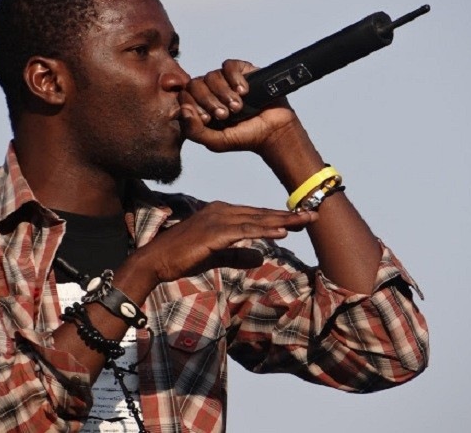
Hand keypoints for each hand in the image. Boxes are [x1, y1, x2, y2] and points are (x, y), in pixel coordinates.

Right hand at [133, 201, 316, 283]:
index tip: (302, 218)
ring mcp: (217, 219)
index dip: (280, 217)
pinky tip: (283, 231)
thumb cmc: (182, 257)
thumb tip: (261, 258)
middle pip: (261, 213)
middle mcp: (221, 210)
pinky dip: (265, 230)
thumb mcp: (216, 256)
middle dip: (289, 215)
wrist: (156, 260)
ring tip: (305, 220)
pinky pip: (245, 230)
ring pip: (257, 219)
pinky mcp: (214, 232)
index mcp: (221, 213)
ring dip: (283, 220)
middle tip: (315, 215)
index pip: (257, 215)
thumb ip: (238, 255)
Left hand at [179, 59, 301, 154]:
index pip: (184, 96)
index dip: (193, 105)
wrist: (273, 132)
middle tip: (225, 115)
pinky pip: (229, 66)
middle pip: (195, 84)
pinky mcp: (242, 71)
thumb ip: (195, 132)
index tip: (210, 119)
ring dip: (224, 93)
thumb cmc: (244, 138)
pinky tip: (244, 91)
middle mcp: (210, 91)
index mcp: (200, 107)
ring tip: (238, 107)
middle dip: (209, 101)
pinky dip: (234, 78)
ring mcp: (225, 80)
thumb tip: (183, 111)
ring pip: (211, 76)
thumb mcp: (216, 142)